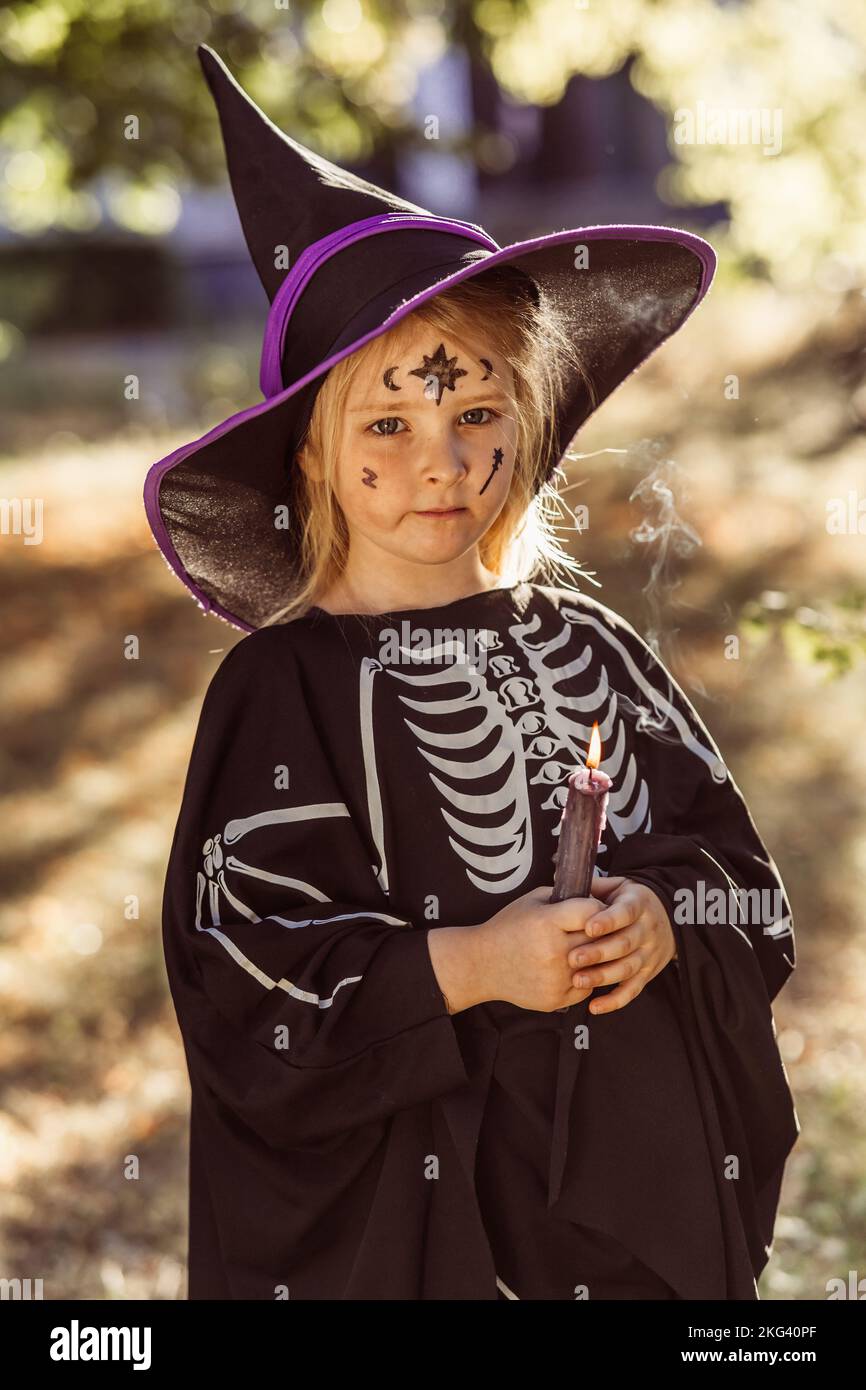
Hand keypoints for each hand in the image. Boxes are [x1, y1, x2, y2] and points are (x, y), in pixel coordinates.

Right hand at [472, 883, 606, 1012]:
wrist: (482, 964)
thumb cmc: (508, 927)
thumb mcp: (531, 901)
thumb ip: (564, 897)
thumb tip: (597, 901)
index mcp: (547, 922)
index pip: (592, 912)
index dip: (596, 908)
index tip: (592, 911)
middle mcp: (553, 952)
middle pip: (598, 939)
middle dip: (599, 933)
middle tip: (593, 930)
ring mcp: (556, 979)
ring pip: (596, 966)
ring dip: (594, 958)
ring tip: (583, 949)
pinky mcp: (556, 999)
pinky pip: (587, 987)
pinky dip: (584, 978)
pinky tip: (569, 969)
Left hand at [566, 876, 677, 1015]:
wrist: (666, 918)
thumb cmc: (628, 901)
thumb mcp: (618, 887)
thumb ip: (592, 886)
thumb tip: (558, 878)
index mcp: (638, 903)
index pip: (626, 912)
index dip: (608, 920)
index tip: (588, 926)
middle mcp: (647, 929)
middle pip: (624, 943)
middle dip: (598, 952)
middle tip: (572, 958)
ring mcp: (649, 954)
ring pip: (627, 968)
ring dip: (603, 977)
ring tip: (578, 981)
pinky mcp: (647, 974)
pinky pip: (633, 990)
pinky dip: (615, 1001)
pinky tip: (594, 1006)